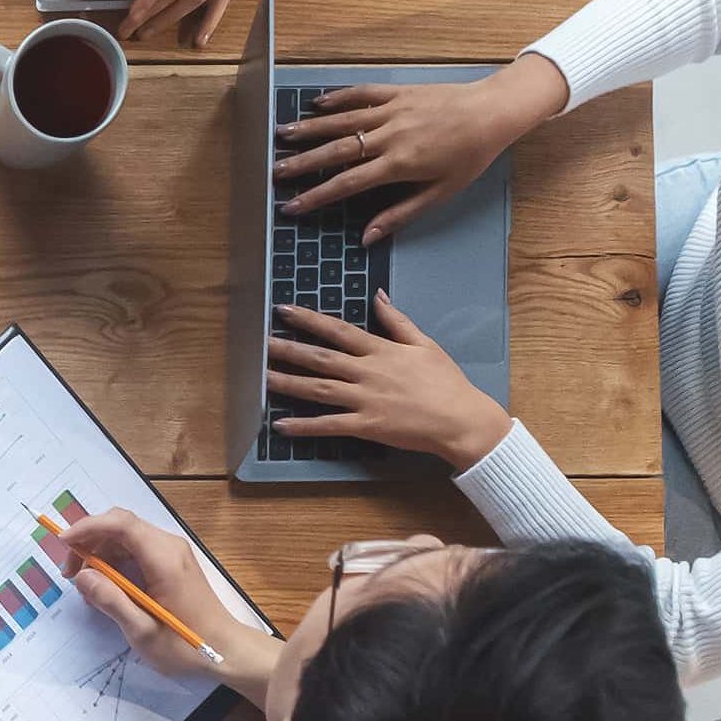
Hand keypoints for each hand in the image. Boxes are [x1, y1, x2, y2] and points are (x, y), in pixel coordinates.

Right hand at [56, 508, 277, 698]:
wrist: (227, 651)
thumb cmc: (186, 646)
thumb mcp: (143, 631)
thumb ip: (111, 601)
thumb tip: (82, 577)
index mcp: (164, 558)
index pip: (120, 524)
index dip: (87, 527)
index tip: (63, 543)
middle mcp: (169, 546)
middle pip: (121, 525)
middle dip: (90, 541)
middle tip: (70, 573)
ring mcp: (172, 552)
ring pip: (126, 535)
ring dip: (101, 552)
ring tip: (86, 584)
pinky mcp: (172, 562)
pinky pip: (136, 548)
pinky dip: (115, 560)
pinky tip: (107, 586)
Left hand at [267, 294, 511, 468]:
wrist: (462, 420)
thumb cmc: (446, 382)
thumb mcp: (424, 344)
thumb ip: (397, 320)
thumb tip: (377, 295)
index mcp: (381, 351)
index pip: (338, 330)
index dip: (309, 319)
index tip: (284, 310)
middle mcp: (368, 373)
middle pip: (320, 358)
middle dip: (287, 348)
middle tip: (259, 341)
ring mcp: (365, 400)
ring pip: (318, 389)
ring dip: (286, 382)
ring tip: (259, 376)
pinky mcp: (366, 426)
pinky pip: (330, 425)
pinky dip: (304, 426)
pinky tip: (280, 425)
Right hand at [275, 53, 570, 242]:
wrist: (492, 113)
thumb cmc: (470, 157)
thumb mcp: (441, 193)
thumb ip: (400, 213)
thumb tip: (367, 237)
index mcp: (399, 164)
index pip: (348, 183)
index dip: (317, 196)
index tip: (292, 206)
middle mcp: (389, 136)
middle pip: (336, 150)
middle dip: (302, 162)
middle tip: (274, 171)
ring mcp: (391, 111)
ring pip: (342, 120)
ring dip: (310, 128)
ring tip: (282, 134)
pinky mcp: (397, 92)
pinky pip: (361, 94)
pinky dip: (337, 98)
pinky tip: (317, 104)